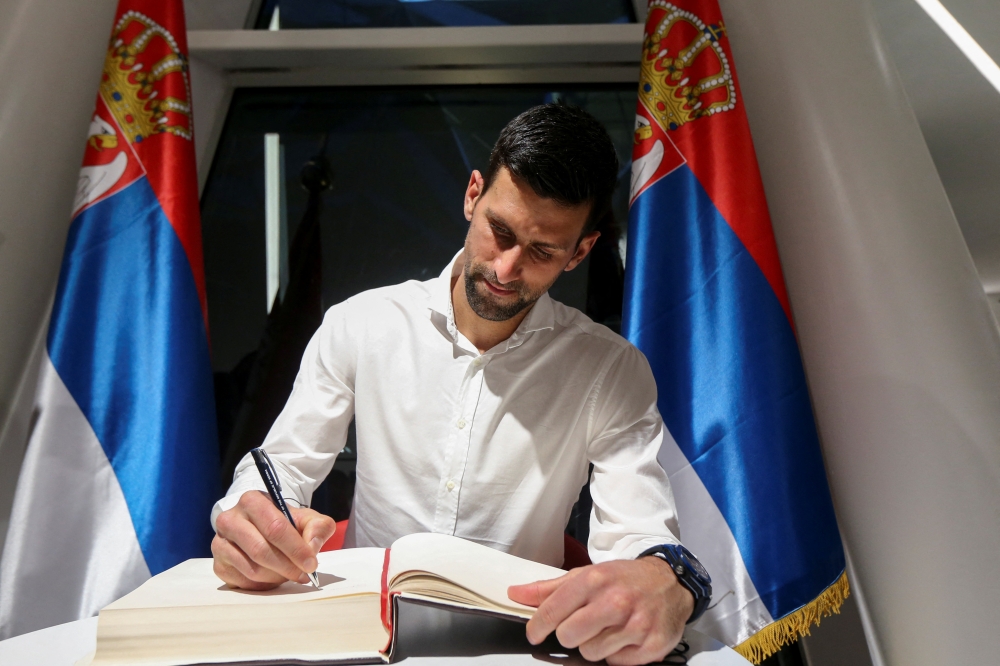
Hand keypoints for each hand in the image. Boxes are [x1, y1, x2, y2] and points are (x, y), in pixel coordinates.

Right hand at [212, 490, 335, 589]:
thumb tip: (311, 547)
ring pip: (252, 568)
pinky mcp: (218, 564)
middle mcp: (230, 519)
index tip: (311, 563)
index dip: (295, 548)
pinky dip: (263, 584)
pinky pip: (243, 581)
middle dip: (287, 566)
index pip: (275, 527)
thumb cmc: (285, 523)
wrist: (261, 528)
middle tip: (303, 574)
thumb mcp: (307, 519)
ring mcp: (220, 543)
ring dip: (276, 576)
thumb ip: (318, 527)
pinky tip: (273, 577)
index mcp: (252, 501)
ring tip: (289, 573)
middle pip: (261, 550)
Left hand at [507, 557, 693, 665]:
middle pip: (569, 637)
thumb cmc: (623, 579)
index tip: (535, 633)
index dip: (537, 627)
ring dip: (594, 644)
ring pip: (590, 653)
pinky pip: (615, 663)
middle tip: (582, 624)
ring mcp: (636, 625)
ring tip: (607, 628)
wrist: (669, 581)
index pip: (552, 612)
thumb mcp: (586, 575)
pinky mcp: (651, 645)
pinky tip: (624, 636)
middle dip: (569, 634)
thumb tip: (516, 593)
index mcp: (594, 580)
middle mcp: (616, 602)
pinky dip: (616, 653)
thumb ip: (549, 588)